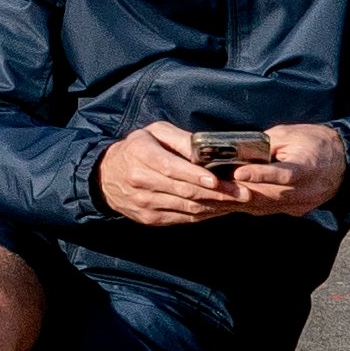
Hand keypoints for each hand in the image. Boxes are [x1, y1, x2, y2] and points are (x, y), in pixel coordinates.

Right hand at [94, 119, 233, 226]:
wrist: (105, 177)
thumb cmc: (137, 149)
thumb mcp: (153, 132)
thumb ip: (179, 138)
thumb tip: (205, 149)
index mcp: (141, 155)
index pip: (170, 167)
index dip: (195, 175)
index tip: (216, 180)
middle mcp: (141, 181)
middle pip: (184, 190)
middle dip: (217, 193)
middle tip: (243, 193)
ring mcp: (145, 203)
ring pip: (187, 207)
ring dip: (215, 206)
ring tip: (238, 201)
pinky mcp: (150, 218)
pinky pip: (182, 218)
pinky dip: (204, 214)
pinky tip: (220, 209)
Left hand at [220, 123, 349, 216]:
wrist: (345, 160)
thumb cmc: (315, 142)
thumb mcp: (289, 134)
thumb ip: (265, 144)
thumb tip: (238, 151)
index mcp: (307, 167)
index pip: (283, 175)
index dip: (260, 175)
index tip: (238, 173)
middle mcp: (306, 191)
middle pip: (269, 196)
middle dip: (240, 193)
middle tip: (215, 187)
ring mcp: (302, 203)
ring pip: (266, 207)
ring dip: (241, 203)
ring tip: (217, 196)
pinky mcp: (297, 209)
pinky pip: (270, 210)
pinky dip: (251, 206)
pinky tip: (232, 202)